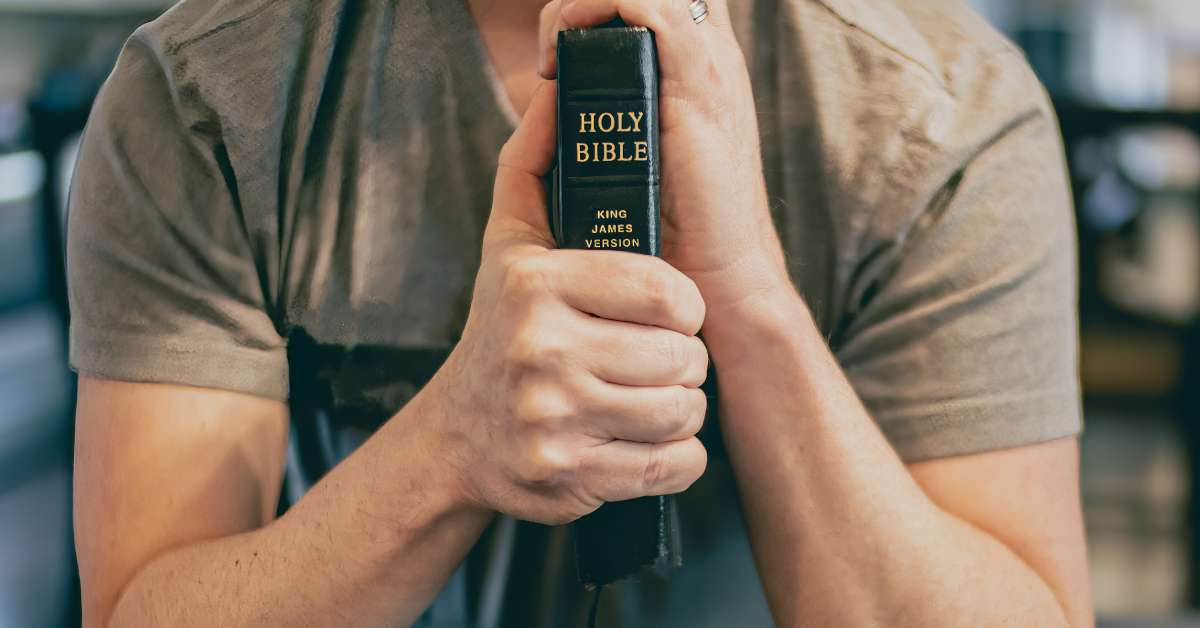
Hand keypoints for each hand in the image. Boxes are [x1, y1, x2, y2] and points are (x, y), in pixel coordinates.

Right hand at [423, 83, 708, 525]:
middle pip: (683, 356)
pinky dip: (679, 457)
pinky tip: (650, 439)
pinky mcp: (570, 478)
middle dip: (685, 359)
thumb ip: (534, 163)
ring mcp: (553, 421)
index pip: (668, 291)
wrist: (459, 436)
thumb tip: (558, 91)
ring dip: (683, 406)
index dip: (684, 304)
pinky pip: (674, 466)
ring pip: (684, 411)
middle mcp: (541, 352)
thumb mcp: (507, 241)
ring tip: (654, 395)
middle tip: (661, 358)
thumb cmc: (500, 326)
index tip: (670, 311)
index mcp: (536, 285)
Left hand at [539, 0, 791, 321]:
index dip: (603, 3)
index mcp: (698, 64)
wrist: (717, 273)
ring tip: (552, 53)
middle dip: (591, 0)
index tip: (556, 49)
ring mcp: (709, 64)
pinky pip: (651, 7)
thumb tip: (557, 96)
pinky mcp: (700, 84)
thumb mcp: (644, 152)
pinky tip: (562, 58)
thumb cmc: (677, 226)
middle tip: (552, 47)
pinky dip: (596, 12)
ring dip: (583, 4)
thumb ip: (618, 114)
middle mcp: (710, 53)